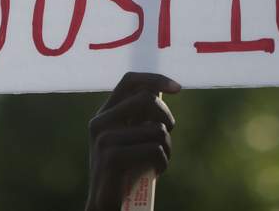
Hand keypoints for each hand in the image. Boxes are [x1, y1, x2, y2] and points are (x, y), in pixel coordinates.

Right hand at [85, 72, 181, 210]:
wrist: (108, 204)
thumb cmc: (127, 170)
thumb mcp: (133, 138)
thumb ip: (141, 116)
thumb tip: (160, 89)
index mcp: (106, 113)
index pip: (130, 80)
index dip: (155, 79)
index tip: (178, 88)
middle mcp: (100, 121)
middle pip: (146, 99)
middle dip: (167, 116)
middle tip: (168, 132)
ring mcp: (103, 139)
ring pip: (155, 129)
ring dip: (167, 147)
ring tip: (161, 160)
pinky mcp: (111, 157)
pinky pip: (153, 149)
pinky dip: (163, 162)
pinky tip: (156, 172)